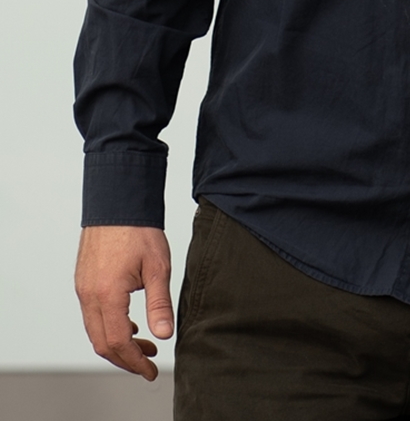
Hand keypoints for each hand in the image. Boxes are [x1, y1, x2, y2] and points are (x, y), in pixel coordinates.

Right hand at [75, 225, 172, 379]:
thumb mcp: (157, 267)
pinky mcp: (84, 280)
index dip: (134, 361)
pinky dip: (109, 326)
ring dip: (117, 342)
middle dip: (125, 358)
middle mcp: (89, 294)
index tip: (149, 370)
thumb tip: (165, 334)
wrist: (118, 199)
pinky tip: (130, 323)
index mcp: (107, 294)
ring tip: (144, 343)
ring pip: (95, 330)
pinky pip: (92, 314)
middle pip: (102, 343)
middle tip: (148, 362)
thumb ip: (159, 304)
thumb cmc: (139, 229)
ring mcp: (83, 288)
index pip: (118, 342)